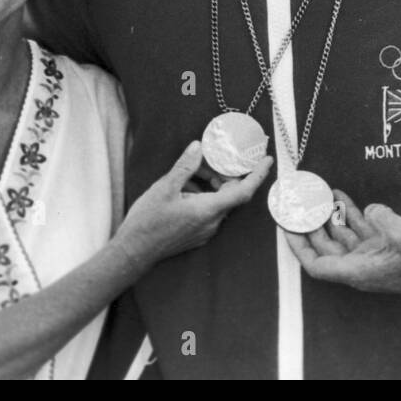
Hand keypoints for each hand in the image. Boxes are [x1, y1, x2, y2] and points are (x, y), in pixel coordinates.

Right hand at [117, 142, 271, 266]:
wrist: (133, 253)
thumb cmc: (147, 222)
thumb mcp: (164, 188)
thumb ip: (185, 167)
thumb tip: (198, 147)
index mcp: (208, 210)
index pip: (243, 191)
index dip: (258, 175)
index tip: (267, 160)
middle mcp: (212, 223)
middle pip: (230, 194)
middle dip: (223, 174)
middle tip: (210, 159)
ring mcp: (206, 231)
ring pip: (218, 202)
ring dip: (209, 185)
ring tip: (188, 174)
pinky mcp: (198, 235)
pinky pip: (209, 211)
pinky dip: (203, 196)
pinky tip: (183, 189)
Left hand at [284, 190, 400, 300]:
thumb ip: (381, 218)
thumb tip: (371, 210)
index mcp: (359, 272)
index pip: (316, 264)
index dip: (298, 246)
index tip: (287, 225)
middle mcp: (361, 267)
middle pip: (325, 247)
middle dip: (311, 225)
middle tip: (300, 203)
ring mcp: (373, 258)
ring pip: (342, 237)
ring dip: (330, 216)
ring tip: (320, 193)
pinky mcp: (385, 249)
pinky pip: (361, 232)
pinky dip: (351, 215)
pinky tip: (344, 198)